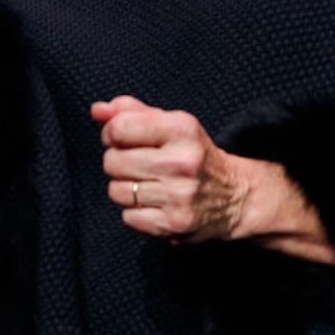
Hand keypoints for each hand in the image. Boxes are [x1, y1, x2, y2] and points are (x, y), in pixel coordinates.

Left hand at [91, 95, 249, 242]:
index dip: (111, 133)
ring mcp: (179, 195)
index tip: (121, 138)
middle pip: (112, 161)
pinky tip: (155, 203)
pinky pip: (128, 217)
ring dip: (125, 188)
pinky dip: (135, 212)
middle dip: (117, 161)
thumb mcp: (171, 123)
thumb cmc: (193, 154)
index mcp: (182, 129)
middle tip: (138, 163)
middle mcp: (182, 162)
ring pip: (116, 191)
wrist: (237, 196)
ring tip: (147, 183)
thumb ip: (131, 111)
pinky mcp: (175, 224)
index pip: (119, 128)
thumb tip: (97, 110)